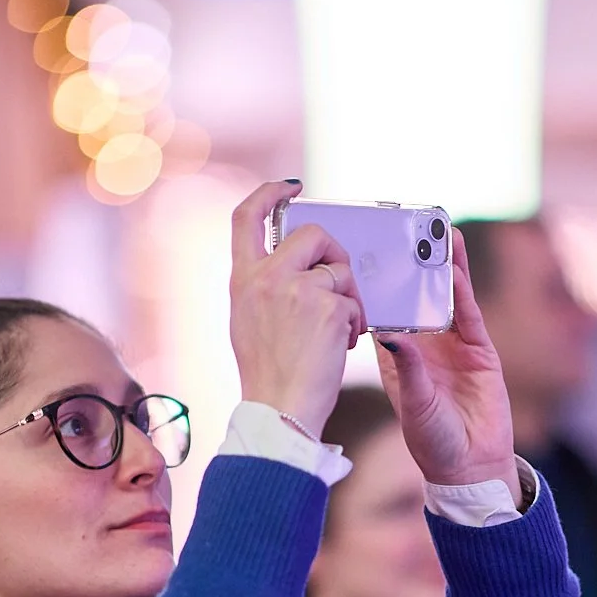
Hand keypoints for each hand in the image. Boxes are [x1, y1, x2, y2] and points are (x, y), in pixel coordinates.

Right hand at [228, 181, 366, 435]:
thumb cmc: (266, 373)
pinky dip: (353, 323)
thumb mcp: (247, 320)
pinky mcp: (329, 307)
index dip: (269, 193)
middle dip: (334, 254)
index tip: (291, 187)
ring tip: (337, 331)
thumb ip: (263, 286)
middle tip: (339, 283)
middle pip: (312, 233)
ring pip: (339, 271)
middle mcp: (267, 277)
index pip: (246, 216)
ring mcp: (299, 290)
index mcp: (242, 280)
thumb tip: (290, 263)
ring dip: (348, 298)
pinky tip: (340, 347)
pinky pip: (353, 302)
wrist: (280, 410)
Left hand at [374, 229, 522, 504]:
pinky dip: (464, 288)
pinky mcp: (479, 349)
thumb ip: (406, 368)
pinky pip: (470, 313)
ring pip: (445, 296)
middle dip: (411, 264)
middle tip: (403, 227)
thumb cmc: (432, 441)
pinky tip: (457, 265)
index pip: (383, 310)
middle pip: (415, 295)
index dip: (376, 282)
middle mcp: (422, 345)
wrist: (470, 466)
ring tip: (438, 232)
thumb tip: (389, 333)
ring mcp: (452, 345)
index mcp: (395, 357)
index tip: (365, 251)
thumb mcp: (412, 403)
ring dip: (441, 266)